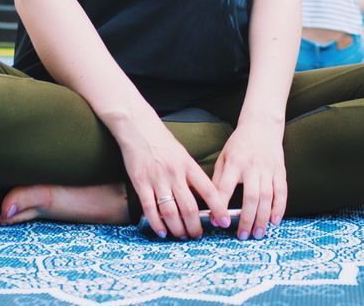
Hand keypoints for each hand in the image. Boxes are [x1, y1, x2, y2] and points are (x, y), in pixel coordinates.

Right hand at [116, 117, 226, 239]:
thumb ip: (191, 174)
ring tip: (181, 236)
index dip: (218, 208)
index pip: (208, 190)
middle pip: (189, 207)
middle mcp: (175, 173)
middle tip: (197, 236)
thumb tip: (202, 198)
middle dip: (195, 226)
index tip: (224, 221)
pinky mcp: (140, 182)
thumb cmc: (162, 142)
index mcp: (188, 165)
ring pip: (170, 212)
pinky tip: (162, 232)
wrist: (138, 127)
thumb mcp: (182, 155)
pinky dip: (157, 224)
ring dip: (177, 229)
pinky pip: (150, 208)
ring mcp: (157, 179)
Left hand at [212, 118, 286, 240]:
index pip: (225, 188)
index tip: (219, 223)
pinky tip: (275, 221)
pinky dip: (280, 208)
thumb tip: (211, 206)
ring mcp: (268, 169)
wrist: (261, 126)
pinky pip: (282, 192)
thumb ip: (218, 180)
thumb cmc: (238, 145)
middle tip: (243, 236)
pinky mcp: (280, 170)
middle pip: (251, 197)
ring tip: (258, 234)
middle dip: (247, 219)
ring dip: (263, 218)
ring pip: (267, 197)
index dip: (221, 207)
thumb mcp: (223, 158)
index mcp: (234, 163)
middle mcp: (252, 166)